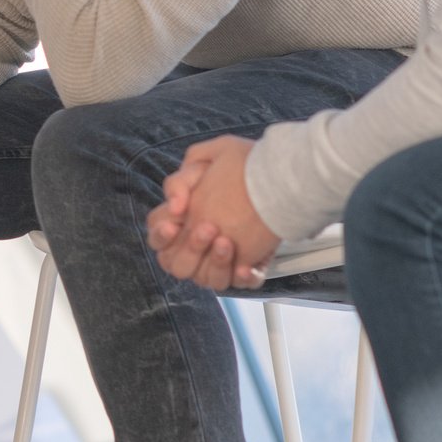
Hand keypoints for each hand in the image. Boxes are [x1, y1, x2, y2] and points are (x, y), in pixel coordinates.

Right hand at [148, 136, 277, 289]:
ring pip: (204, 278)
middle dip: (190, 248)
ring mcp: (223, 256)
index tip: (176, 222)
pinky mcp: (248, 266)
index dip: (162, 234)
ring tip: (227, 243)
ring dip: (214, 263)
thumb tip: (175, 206)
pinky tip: (247, 265)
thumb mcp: (207, 159)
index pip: (159, 236)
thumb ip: (180, 180)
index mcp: (186, 219)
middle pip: (176, 263)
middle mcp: (201, 242)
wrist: (283, 178)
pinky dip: (240, 277)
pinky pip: (238, 283)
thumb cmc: (246, 167)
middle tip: (208, 228)